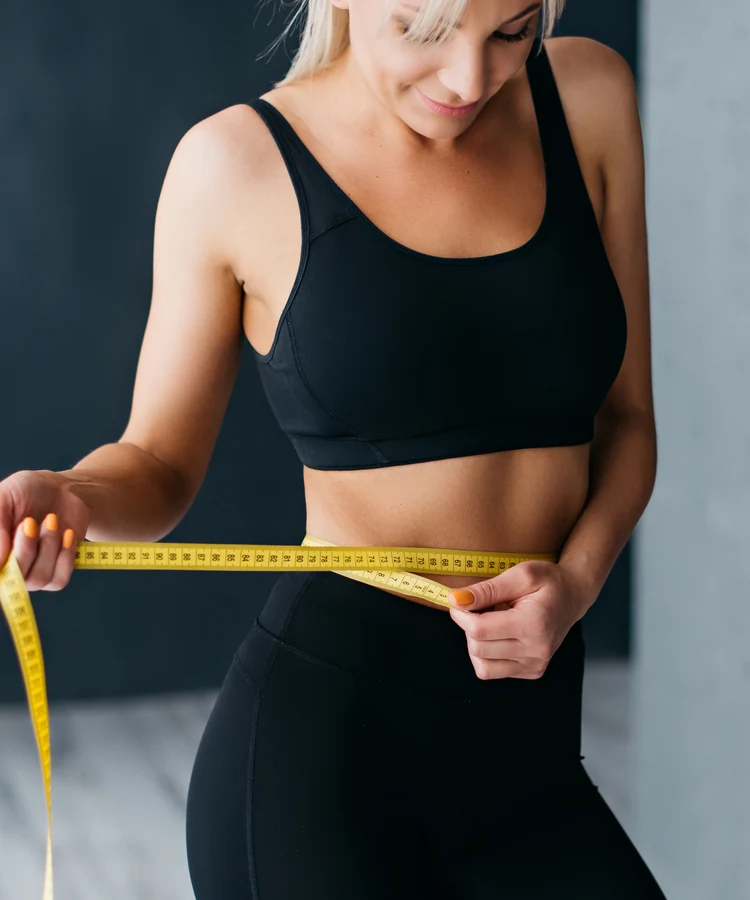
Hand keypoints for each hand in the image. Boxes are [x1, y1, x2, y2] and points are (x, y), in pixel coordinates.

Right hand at [0, 469, 89, 591]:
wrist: (60, 490)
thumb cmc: (26, 491)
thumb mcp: (4, 497)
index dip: (4, 562)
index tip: (19, 530)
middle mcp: (8, 568)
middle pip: (16, 579)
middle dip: (25, 548)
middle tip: (30, 521)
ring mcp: (32, 573)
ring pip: (39, 579)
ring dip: (48, 547)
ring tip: (51, 520)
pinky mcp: (56, 572)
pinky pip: (59, 580)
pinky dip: (65, 556)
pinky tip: (67, 534)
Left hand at [446, 561, 590, 680]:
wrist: (573, 596)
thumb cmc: (548, 581)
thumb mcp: (520, 575)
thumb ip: (486, 589)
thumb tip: (455, 600)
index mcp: (533, 624)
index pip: (479, 630)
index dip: (461, 615)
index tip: (459, 601)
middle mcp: (536, 651)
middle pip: (478, 648)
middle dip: (469, 627)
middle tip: (480, 608)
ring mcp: (535, 665)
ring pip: (482, 666)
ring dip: (476, 643)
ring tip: (491, 623)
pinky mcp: (532, 672)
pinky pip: (493, 671)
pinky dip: (488, 654)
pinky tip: (500, 635)